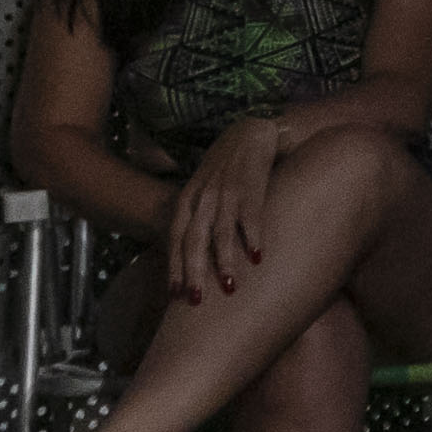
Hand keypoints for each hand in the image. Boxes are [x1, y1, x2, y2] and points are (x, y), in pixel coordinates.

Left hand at [163, 115, 281, 307]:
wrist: (253, 131)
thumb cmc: (228, 166)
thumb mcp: (204, 188)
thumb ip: (196, 216)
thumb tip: (193, 255)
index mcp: (188, 198)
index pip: (175, 237)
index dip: (174, 266)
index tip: (174, 295)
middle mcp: (203, 196)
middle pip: (193, 239)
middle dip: (193, 272)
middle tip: (195, 300)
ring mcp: (226, 190)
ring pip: (220, 232)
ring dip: (223, 261)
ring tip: (228, 287)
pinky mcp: (251, 185)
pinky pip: (251, 216)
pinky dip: (252, 237)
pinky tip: (258, 257)